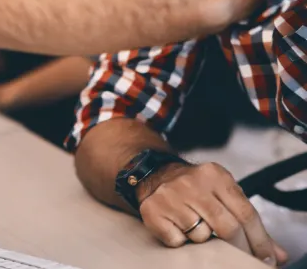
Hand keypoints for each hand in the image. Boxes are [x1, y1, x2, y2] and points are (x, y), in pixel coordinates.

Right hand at [137, 161, 288, 265]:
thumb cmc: (197, 188)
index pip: (246, 212)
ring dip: (204, 240)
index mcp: (215, 175)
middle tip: (241, 256)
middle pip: (228, 227)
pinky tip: (179, 228)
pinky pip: (177, 241)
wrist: (155, 174)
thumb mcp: (224, 194)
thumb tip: (277, 254)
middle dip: (239, 247)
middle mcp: (193, 183)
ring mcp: (171, 196)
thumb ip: (250, 221)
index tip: (266, 257)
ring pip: (202, 236)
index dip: (260, 240)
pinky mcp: (153, 210)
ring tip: (198, 228)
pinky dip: (181, 241)